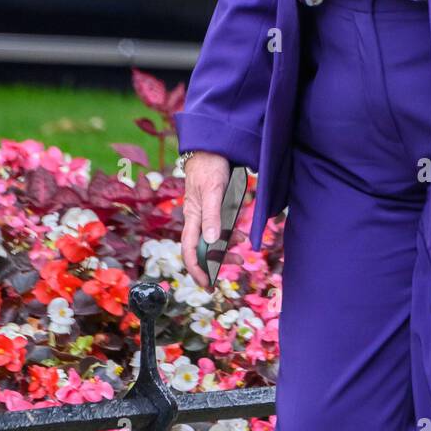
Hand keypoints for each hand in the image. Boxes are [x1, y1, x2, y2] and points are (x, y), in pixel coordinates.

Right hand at [180, 152, 229, 287]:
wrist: (211, 146)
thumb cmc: (209, 167)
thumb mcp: (212, 191)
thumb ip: (212, 216)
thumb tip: (211, 242)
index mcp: (192, 217)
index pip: (189, 250)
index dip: (196, 269)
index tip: (206, 284)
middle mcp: (197, 218)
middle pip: (203, 248)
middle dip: (215, 263)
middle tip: (232, 270)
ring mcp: (206, 212)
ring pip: (213, 239)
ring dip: (226, 250)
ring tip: (240, 257)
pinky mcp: (215, 206)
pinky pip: (221, 227)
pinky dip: (230, 235)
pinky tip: (241, 236)